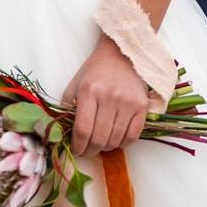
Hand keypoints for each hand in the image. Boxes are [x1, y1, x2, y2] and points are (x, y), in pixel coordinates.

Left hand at [61, 35, 148, 156]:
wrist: (121, 55)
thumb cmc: (94, 71)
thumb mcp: (75, 84)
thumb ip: (67, 107)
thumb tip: (64, 132)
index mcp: (88, 91)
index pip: (83, 129)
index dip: (78, 145)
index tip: (76, 150)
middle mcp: (109, 97)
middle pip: (99, 138)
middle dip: (90, 150)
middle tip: (87, 151)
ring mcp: (128, 102)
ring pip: (115, 140)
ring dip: (106, 148)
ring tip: (100, 145)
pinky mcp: (142, 106)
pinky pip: (133, 136)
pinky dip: (123, 144)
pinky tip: (115, 141)